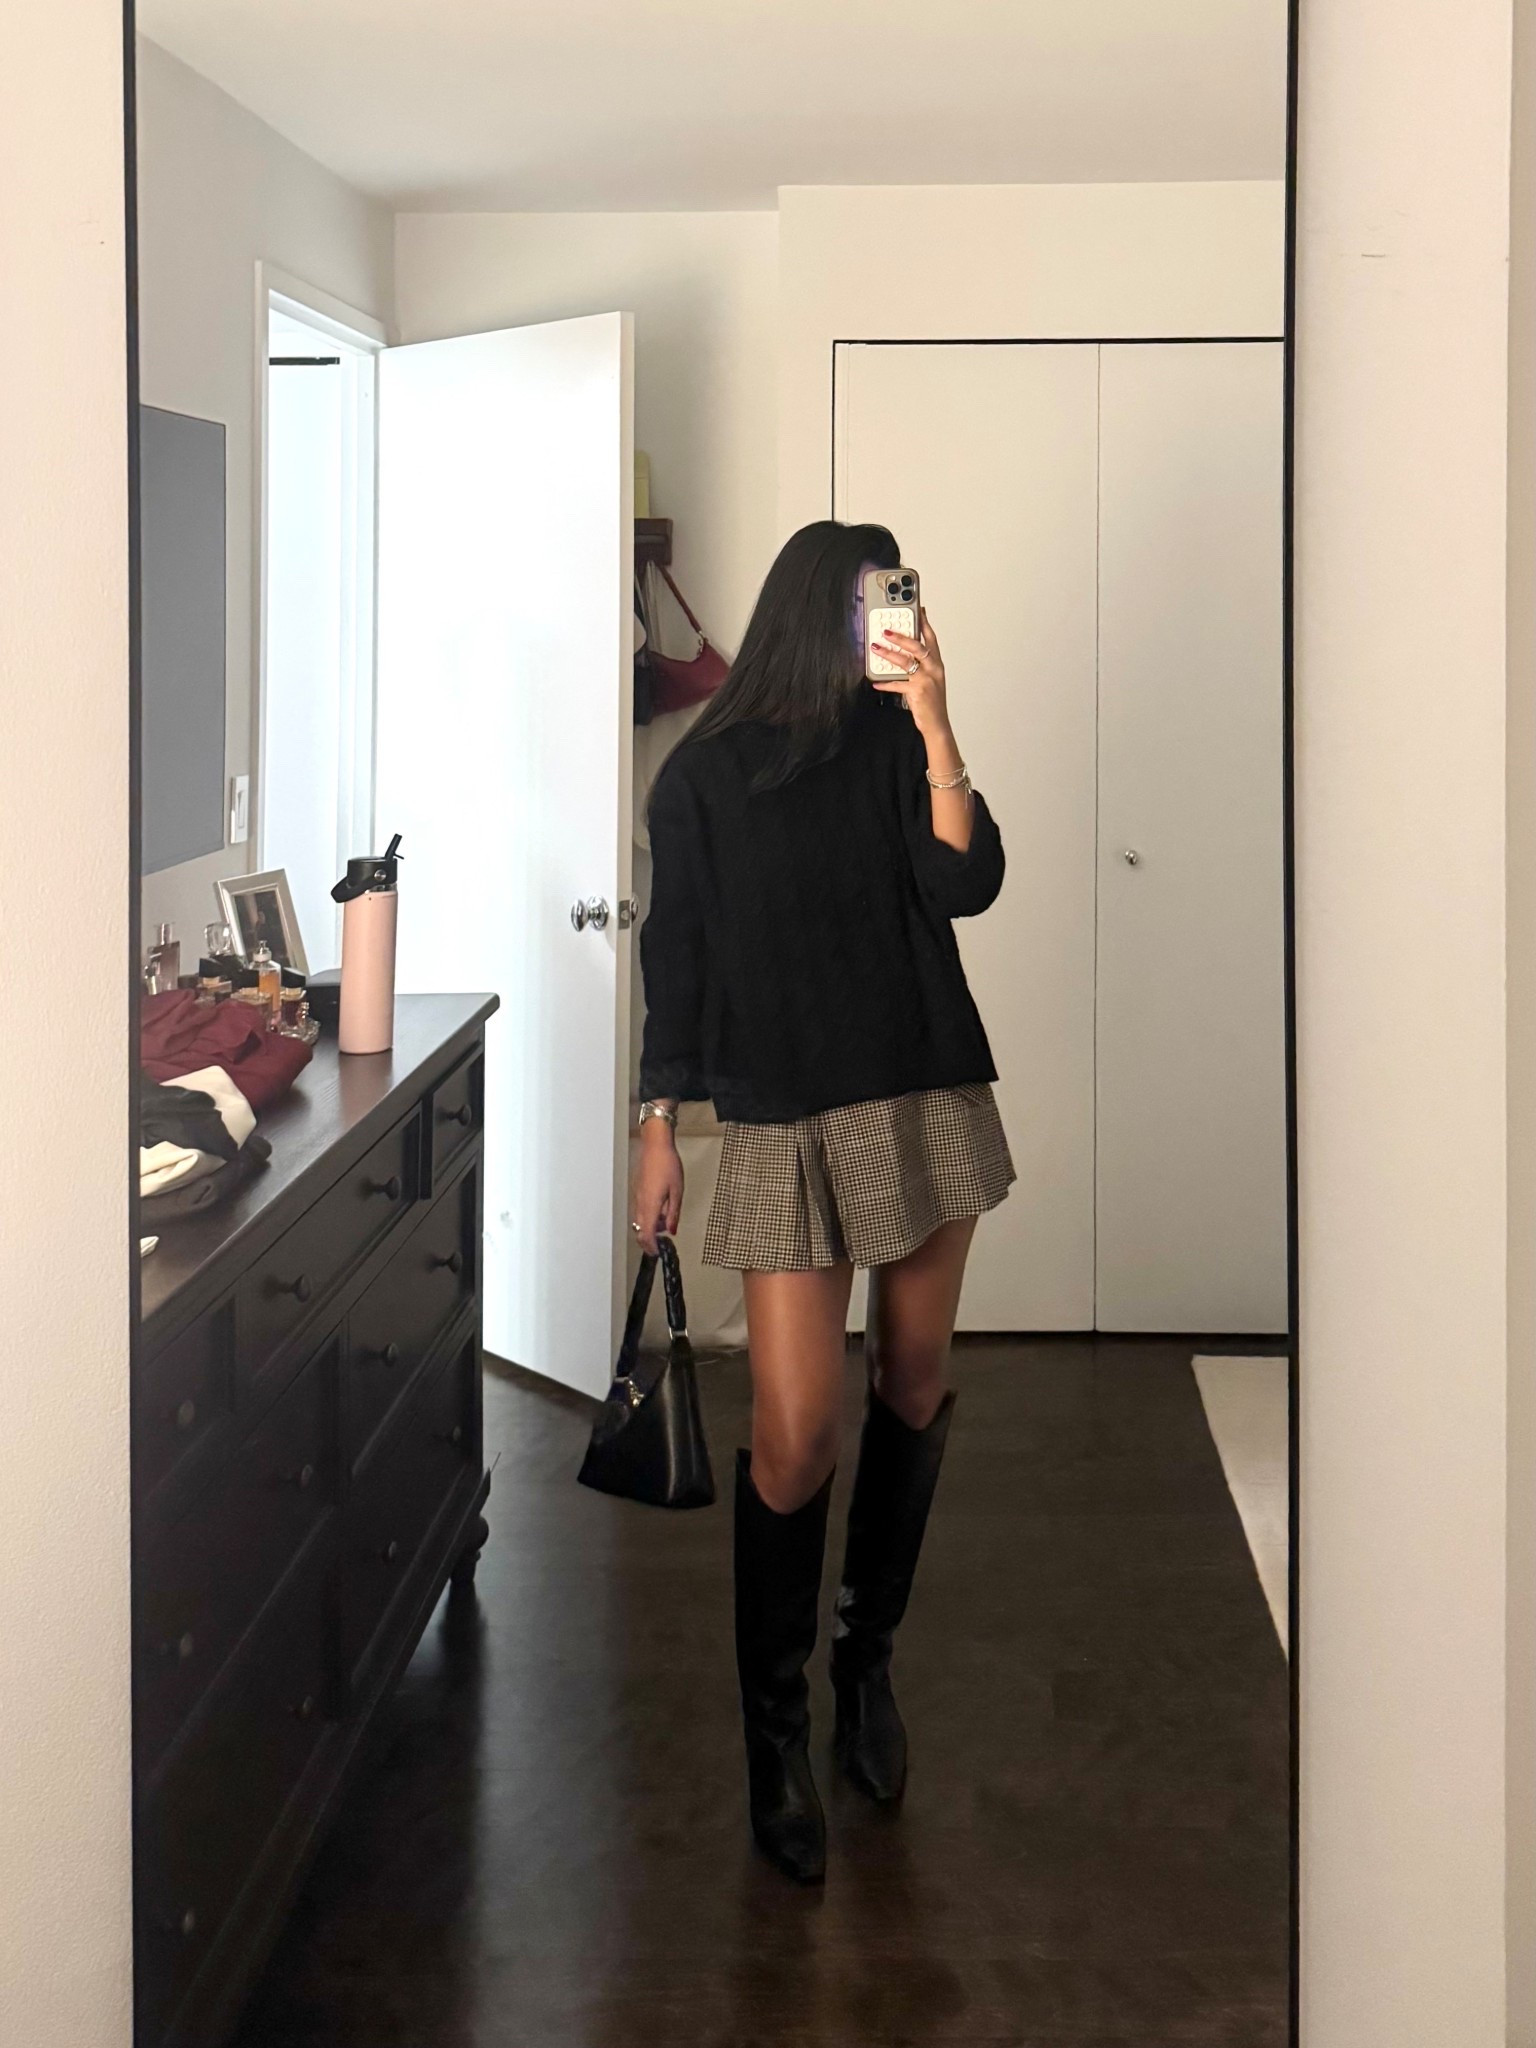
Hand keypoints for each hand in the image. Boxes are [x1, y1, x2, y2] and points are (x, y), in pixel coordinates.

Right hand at [632, 1125, 683, 1255]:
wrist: (655, 1146)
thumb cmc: (668, 1165)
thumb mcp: (677, 1191)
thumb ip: (674, 1213)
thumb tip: (672, 1230)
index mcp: (650, 1205)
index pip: (646, 1234)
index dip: (651, 1247)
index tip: (658, 1253)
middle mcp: (640, 1204)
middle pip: (639, 1230)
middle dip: (648, 1241)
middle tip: (661, 1245)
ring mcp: (637, 1197)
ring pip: (639, 1221)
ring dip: (649, 1228)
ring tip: (666, 1224)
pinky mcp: (637, 1192)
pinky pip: (640, 1211)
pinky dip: (648, 1218)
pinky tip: (661, 1211)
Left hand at [871, 608, 949, 741]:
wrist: (937, 724)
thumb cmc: (932, 702)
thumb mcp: (930, 680)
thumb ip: (919, 666)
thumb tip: (902, 654)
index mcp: (937, 664)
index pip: (931, 639)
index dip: (923, 623)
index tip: (917, 611)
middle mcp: (933, 669)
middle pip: (917, 646)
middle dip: (901, 636)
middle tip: (887, 630)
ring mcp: (926, 680)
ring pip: (906, 661)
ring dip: (889, 654)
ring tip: (876, 648)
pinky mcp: (917, 692)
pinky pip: (897, 684)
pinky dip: (885, 682)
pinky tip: (876, 681)